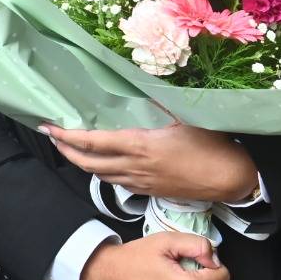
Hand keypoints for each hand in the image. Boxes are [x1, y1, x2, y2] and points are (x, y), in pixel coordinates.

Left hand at [43, 122, 258, 202]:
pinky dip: (102, 171)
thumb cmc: (211, 145)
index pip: (93, 143)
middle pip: (88, 164)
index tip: (50, 127)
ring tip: (71, 149)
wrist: (230, 179)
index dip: (67, 137)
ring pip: (101, 175)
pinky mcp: (150, 191)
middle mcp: (134, 167)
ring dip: (82, 163)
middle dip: (65, 151)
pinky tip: (102, 163)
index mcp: (139, 146)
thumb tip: (140, 88)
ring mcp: (141, 182)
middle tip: (52, 137)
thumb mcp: (184, 116)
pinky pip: (118, 182)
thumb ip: (158, 104)